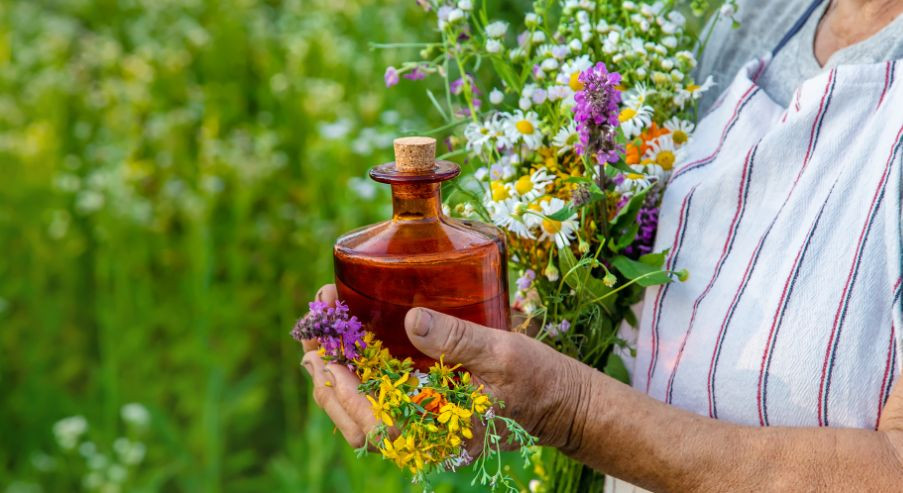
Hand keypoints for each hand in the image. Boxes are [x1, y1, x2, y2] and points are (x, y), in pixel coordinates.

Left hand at [300, 284, 594, 452]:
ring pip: (363, 412)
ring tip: (322, 332)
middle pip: (354, 419)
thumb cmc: (538, 381)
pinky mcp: (427, 411)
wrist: (564, 402)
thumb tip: (411, 321)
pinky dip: (361, 373)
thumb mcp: (501, 355)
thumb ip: (457, 340)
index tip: (321, 341)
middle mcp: (422, 436)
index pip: (368, 419)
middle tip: (311, 329)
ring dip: (339, 372)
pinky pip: (382, 400)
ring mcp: (423, 426)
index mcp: (435, 432)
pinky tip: (355, 342)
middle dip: (326, 374)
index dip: (338, 381)